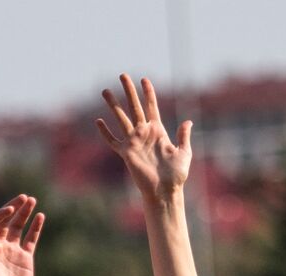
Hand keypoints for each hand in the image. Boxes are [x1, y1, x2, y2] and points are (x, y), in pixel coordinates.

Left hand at [0, 195, 42, 275]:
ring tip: (32, 201)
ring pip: (18, 227)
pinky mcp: (26, 259)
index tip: (10, 210)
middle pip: (5, 221)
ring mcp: (13, 252)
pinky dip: (36, 227)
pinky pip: (31, 239)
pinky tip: (40, 216)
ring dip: (25, 213)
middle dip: (13, 207)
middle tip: (23, 197)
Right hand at [96, 74, 191, 206]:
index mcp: (158, 131)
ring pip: (121, 119)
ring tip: (105, 91)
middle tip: (122, 75)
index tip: (144, 79)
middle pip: (134, 107)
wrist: (165, 191)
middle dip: (128, 91)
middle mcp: (144, 134)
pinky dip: (106, 132)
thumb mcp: (184, 152)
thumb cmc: (176, 175)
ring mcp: (134, 142)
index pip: (151, 107)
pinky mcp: (126, 153)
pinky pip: (113, 141)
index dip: (148, 93)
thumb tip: (187, 121)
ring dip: (113, 105)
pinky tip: (98, 121)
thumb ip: (183, 136)